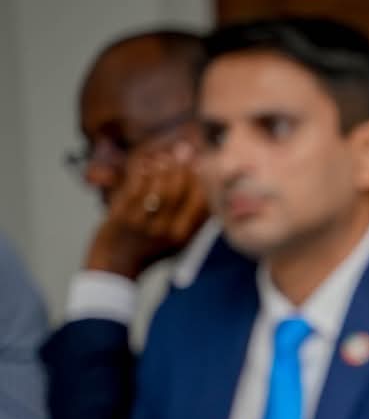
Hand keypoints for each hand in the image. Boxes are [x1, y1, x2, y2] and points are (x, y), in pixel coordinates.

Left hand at [86, 145, 208, 278]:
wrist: (115, 269)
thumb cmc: (146, 253)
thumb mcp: (176, 242)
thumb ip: (189, 219)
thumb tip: (201, 187)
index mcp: (183, 237)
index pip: (200, 204)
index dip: (203, 180)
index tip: (204, 162)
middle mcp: (165, 232)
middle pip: (179, 192)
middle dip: (183, 167)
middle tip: (186, 149)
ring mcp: (142, 225)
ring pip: (157, 189)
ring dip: (163, 167)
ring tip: (167, 155)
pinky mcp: (120, 219)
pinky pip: (134, 190)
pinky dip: (141, 174)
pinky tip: (146, 164)